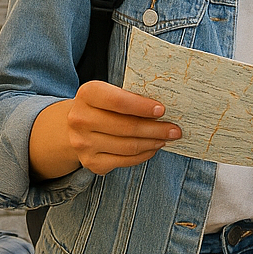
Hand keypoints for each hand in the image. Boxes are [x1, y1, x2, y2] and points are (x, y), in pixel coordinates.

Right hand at [63, 80, 180, 174]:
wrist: (77, 125)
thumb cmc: (103, 104)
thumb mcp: (110, 91)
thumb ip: (131, 96)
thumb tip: (162, 110)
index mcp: (87, 94)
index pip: (118, 102)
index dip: (142, 107)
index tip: (162, 110)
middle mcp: (80, 119)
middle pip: (126, 127)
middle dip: (156, 129)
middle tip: (175, 129)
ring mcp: (83, 143)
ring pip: (127, 146)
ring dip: (152, 142)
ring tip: (167, 138)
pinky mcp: (90, 162)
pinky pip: (123, 161)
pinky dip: (143, 155)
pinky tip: (153, 147)